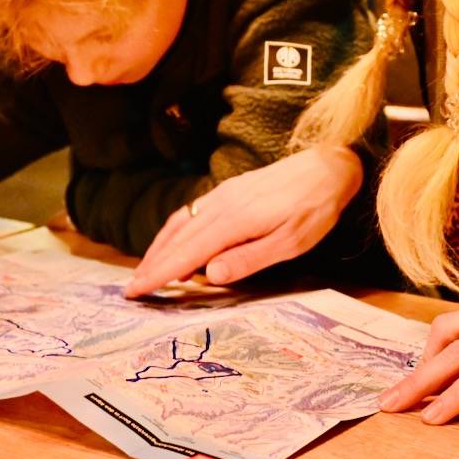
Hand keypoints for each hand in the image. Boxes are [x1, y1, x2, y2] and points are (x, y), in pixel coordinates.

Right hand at [124, 146, 362, 297]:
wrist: (328, 166)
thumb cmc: (314, 210)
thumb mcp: (290, 242)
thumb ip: (250, 258)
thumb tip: (209, 276)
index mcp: (234, 221)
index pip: (188, 253)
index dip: (161, 273)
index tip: (138, 291)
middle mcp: (220, 205)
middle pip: (177, 239)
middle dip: (151, 265)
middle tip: (131, 289)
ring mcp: (221, 195)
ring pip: (179, 223)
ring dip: (158, 248)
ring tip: (144, 271)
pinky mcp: (227, 191)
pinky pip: (190, 212)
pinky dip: (173, 232)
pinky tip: (173, 243)